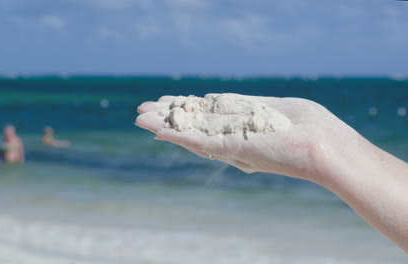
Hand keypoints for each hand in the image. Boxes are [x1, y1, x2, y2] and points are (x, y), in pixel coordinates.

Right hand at [136, 93, 357, 183]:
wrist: (326, 148)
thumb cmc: (308, 126)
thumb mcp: (273, 108)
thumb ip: (247, 107)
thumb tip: (224, 99)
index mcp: (241, 126)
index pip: (208, 115)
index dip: (186, 107)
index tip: (168, 100)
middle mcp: (233, 138)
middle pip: (195, 124)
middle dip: (170, 116)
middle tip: (143, 108)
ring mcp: (231, 145)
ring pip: (191, 133)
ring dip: (165, 125)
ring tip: (140, 117)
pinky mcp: (233, 150)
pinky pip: (199, 143)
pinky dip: (177, 136)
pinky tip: (157, 129)